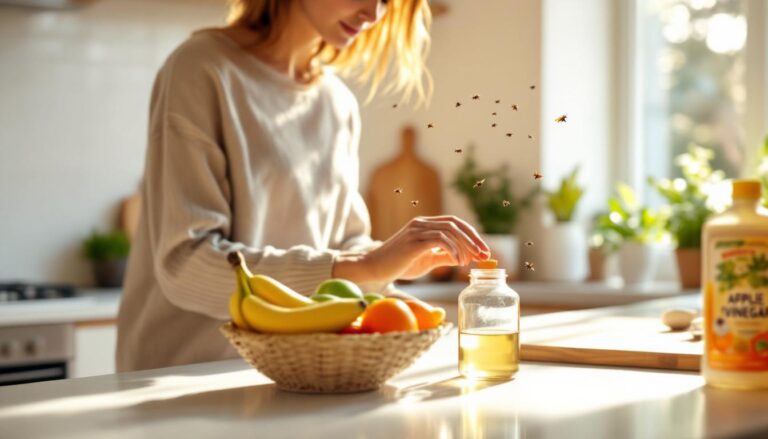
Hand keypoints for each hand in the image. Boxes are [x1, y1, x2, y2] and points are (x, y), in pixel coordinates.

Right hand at [334, 216, 489, 283]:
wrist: (374, 268)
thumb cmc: (399, 265)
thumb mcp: (426, 261)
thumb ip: (443, 256)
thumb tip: (462, 258)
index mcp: (425, 225)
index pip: (455, 223)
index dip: (472, 235)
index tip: (483, 250)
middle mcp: (421, 223)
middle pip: (455, 224)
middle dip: (473, 239)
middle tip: (484, 255)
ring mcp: (416, 231)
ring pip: (449, 230)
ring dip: (464, 246)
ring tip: (468, 262)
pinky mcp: (412, 241)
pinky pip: (438, 240)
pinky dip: (451, 250)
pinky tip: (456, 262)